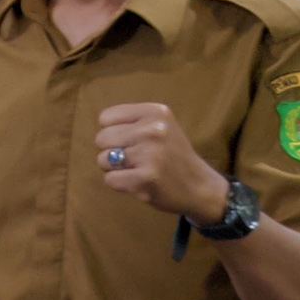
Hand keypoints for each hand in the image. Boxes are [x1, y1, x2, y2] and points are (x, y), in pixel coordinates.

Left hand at [93, 102, 229, 222]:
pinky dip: (120, 184)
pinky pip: (110, 179)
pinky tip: (141, 182)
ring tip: (140, 169)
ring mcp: (150, 154)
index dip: (113, 132)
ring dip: (115, 168)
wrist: (199, 187)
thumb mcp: (158, 125)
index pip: (105, 118)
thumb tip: (99, 127)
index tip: (134, 140)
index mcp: (156, 111)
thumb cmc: (170, 155)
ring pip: (102, 159)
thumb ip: (129, 121)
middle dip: (112, 151)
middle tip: (137, 158)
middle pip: (101, 139)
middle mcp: (154, 129)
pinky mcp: (145, 178)